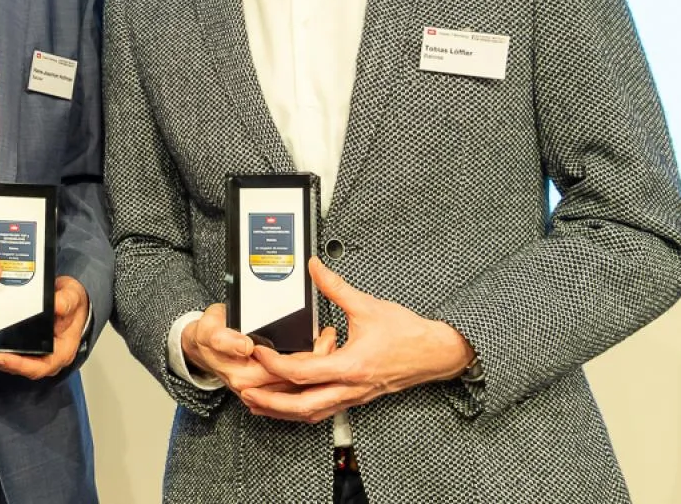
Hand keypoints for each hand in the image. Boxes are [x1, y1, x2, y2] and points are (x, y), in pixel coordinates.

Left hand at [0, 276, 89, 379]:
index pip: (39, 366)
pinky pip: (8, 352)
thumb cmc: (73, 302)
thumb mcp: (73, 297)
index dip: (19, 365)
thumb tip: (55, 305)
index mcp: (61, 351)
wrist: (70, 298)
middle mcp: (47, 357)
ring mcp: (36, 353)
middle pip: (20, 367)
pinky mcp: (25, 346)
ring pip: (11, 362)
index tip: (1, 358)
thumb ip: (65, 303)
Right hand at [181, 303, 336, 396]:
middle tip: (330, 335)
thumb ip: (223, 338)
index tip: (322, 336)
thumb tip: (244, 346)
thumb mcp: (209, 330)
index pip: (287, 370)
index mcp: (245, 375)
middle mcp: (256, 388)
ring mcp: (262, 392)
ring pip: (300, 386)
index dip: (309, 355)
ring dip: (318, 366)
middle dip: (320, 357)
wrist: (201, 347)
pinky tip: (318, 356)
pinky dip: (310, 375)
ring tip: (328, 342)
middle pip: (298, 379)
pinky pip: (295, 389)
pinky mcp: (267, 390)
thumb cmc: (208, 334)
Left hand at [241, 257, 474, 422]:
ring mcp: (353, 396)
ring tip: (256, 403)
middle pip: (302, 405)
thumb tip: (314, 267)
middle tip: (244, 391)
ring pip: (312, 413)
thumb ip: (335, 286)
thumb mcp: (367, 305)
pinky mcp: (356, 397)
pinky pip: (324, 410)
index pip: (302, 371)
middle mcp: (350, 387)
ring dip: (282, 411)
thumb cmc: (407, 333)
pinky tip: (286, 403)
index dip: (274, 364)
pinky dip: (301, 409)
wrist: (436, 353)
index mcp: (351, 366)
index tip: (257, 352)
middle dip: (270, 401)